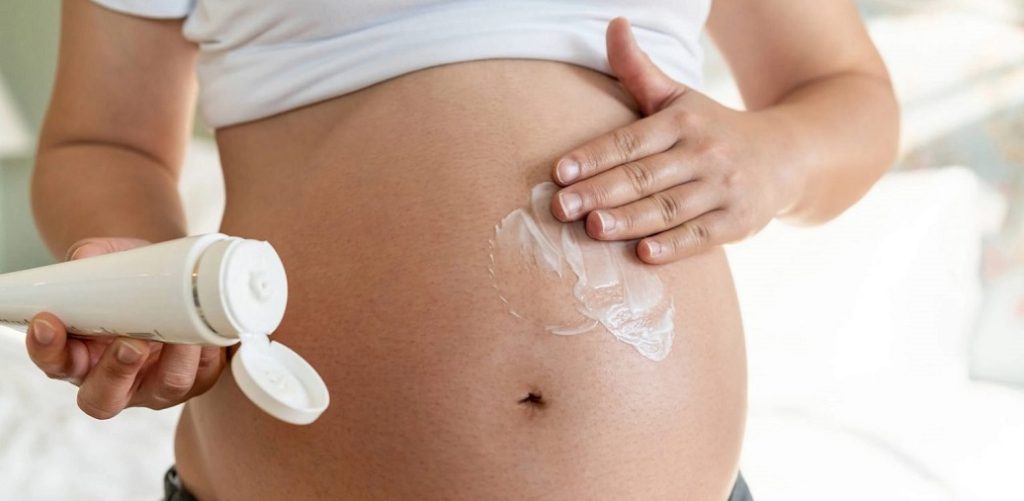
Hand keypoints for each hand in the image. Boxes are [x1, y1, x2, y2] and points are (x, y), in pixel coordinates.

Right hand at [25, 237, 226, 418]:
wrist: (177, 276)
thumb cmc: (133, 276)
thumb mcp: (109, 260)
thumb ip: (91, 257)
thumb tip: (87, 258)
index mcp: (80, 356)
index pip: (54, 363)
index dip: (47, 349)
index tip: (49, 322)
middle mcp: (116, 380)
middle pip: (103, 399)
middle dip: (116, 372)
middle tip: (128, 343)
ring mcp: (157, 384)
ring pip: (164, 389)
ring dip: (173, 362)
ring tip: (178, 333)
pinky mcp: (197, 378)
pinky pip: (204, 375)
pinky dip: (207, 354)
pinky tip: (207, 333)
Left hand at [550, 17, 802, 263]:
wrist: (789, 156)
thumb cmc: (713, 129)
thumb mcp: (679, 97)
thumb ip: (639, 70)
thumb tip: (613, 23)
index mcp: (682, 122)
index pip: (629, 141)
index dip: (593, 156)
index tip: (559, 172)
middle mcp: (703, 152)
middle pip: (643, 176)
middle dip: (600, 191)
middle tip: (562, 207)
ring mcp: (724, 188)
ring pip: (669, 207)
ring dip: (630, 220)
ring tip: (593, 228)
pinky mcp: (739, 221)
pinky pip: (702, 236)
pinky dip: (674, 245)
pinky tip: (644, 254)